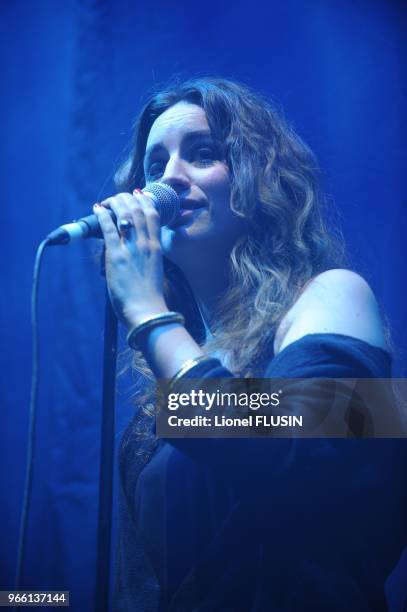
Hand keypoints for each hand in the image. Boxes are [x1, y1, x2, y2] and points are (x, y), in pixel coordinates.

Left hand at [93, 190, 167, 327]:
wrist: (146, 311)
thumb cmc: (150, 297)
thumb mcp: (154, 270)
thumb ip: (147, 257)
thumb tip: (137, 252)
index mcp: (156, 248)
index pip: (153, 215)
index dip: (145, 201)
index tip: (138, 195)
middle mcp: (145, 244)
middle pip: (138, 210)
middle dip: (127, 199)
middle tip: (119, 198)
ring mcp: (131, 249)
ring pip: (124, 214)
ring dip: (115, 203)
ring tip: (108, 202)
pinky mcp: (116, 256)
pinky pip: (108, 229)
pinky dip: (102, 216)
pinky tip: (98, 209)